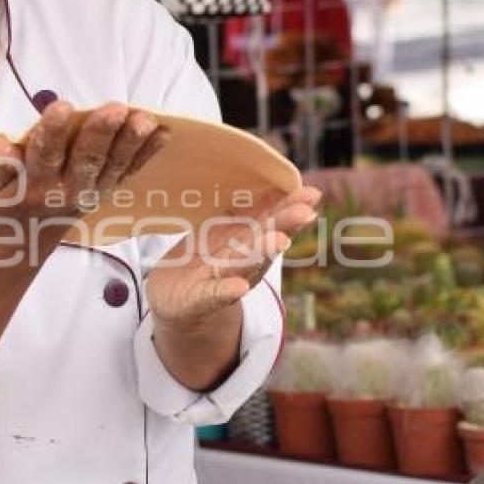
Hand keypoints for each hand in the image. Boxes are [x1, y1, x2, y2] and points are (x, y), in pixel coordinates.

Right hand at [0, 100, 168, 222]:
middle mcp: (65, 191)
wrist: (22, 238)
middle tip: (115, 108)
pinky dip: (146, 154)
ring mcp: (90, 193)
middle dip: (101, 133)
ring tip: (145, 119)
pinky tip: (163, 133)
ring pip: (113, 166)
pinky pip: (128, 172)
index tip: (63, 107)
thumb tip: (2, 145)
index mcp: (34, 183)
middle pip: (85, 160)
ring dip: (131, 142)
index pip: (44, 155)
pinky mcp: (106, 191)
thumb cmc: (4, 196)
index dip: (53, 132)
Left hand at [147, 185, 321, 331]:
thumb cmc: (203, 262)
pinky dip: (225, 291)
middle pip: (262, 240)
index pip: (268, 221)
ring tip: (280, 239)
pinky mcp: (197, 300)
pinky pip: (210, 295)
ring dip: (260, 252)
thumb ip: (247, 213)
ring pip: (242, 263)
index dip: (288, 208)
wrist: (172, 302)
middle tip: (306, 212)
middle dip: (283, 225)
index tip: (311, 194)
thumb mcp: (222, 233)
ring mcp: (219, 280)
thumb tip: (273, 182)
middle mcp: (238, 261)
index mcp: (243, 242)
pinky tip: (239, 287)